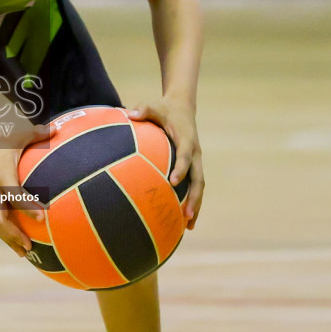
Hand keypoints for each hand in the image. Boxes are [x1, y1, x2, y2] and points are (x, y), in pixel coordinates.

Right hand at [0, 122, 50, 255]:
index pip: (15, 195)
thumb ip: (38, 134)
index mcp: (2, 176)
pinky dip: (6, 231)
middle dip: (14, 236)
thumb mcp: (17, 135)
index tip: (43, 219)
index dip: (28, 208)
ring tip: (25, 253)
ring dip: (9, 239)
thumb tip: (58, 129)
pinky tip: (19, 240)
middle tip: (30, 247)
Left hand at [127, 97, 204, 228]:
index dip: (181, 168)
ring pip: (199, 186)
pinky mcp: (193, 166)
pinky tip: (183, 219)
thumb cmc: (164, 109)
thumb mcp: (154, 106)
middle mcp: (194, 152)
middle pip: (198, 178)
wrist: (182, 107)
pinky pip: (194, 185)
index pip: (184, 156)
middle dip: (194, 197)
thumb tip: (131, 113)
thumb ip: (144, 109)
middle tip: (187, 215)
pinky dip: (192, 201)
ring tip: (188, 225)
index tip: (173, 182)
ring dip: (196, 204)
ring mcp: (195, 161)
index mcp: (186, 139)